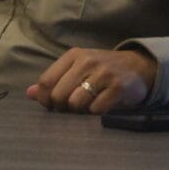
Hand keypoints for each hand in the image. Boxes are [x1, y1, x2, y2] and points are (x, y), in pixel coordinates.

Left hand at [25, 47, 156, 112]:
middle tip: (70, 109)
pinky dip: (95, 113)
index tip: (50, 106)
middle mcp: (86, 62)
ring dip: (79, 111)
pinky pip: (96, 109)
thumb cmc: (101, 69)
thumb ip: (54, 80)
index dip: (45, 99)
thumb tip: (30, 94)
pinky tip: (101, 108)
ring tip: (86, 107)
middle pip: (59, 94)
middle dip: (61, 107)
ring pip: (76, 103)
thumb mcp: (77, 68)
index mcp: (73, 56)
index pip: (47, 80)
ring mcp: (103, 74)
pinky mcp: (118, 88)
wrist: (139, 66)